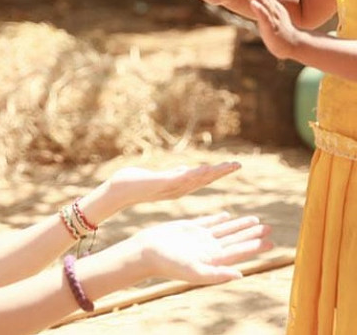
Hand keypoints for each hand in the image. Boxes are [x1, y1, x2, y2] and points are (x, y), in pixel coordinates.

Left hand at [107, 161, 240, 209]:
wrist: (118, 191)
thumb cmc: (136, 183)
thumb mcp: (160, 177)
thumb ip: (174, 174)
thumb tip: (186, 168)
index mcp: (178, 186)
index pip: (202, 179)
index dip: (218, 173)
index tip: (232, 166)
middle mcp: (178, 189)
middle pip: (204, 179)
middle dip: (221, 172)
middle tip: (238, 164)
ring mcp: (170, 187)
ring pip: (196, 179)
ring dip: (213, 172)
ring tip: (228, 166)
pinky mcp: (161, 183)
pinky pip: (181, 178)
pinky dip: (194, 174)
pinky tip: (205, 168)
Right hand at [134, 213, 272, 284]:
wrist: (146, 252)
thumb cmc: (167, 264)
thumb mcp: (193, 271)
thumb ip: (216, 274)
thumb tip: (240, 275)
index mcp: (212, 260)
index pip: (238, 252)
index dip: (255, 247)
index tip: (270, 242)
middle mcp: (209, 249)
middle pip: (236, 240)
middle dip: (253, 234)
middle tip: (270, 228)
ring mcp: (200, 238)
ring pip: (226, 229)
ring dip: (241, 225)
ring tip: (257, 219)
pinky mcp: (190, 227)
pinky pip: (210, 222)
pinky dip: (220, 219)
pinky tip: (228, 216)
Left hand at [237, 0, 301, 59]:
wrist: (294, 45)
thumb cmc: (281, 32)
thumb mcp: (274, 16)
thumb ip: (268, 7)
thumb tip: (262, 0)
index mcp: (272, 6)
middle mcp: (273, 8)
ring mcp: (272, 17)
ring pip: (261, 2)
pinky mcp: (271, 27)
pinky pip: (264, 17)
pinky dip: (259, 9)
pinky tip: (252, 3)